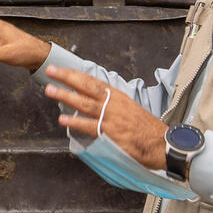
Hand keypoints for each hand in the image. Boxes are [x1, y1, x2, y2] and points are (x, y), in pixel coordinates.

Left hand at [43, 64, 167, 169]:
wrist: (161, 143)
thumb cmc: (146, 128)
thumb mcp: (130, 108)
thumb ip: (112, 104)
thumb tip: (95, 101)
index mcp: (117, 96)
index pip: (93, 82)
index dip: (75, 75)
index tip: (61, 69)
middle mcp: (113, 103)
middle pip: (86, 87)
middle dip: (67, 78)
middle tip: (50, 72)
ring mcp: (111, 117)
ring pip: (85, 103)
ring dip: (66, 96)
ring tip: (51, 91)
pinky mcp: (111, 133)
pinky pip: (90, 126)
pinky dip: (76, 122)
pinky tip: (63, 119)